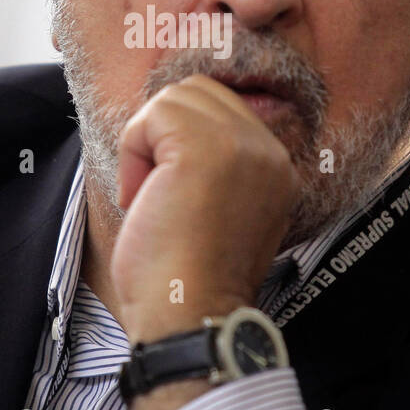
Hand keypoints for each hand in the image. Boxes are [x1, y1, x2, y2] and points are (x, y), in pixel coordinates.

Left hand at [111, 73, 298, 345]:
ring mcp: (241, 146)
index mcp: (276, 167)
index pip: (222, 107)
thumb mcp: (220, 211)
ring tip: (151, 195)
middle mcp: (269, 151)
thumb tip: (170, 128)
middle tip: (155, 191)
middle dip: (163, 132)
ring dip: (146, 141)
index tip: (171, 193)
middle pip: (199, 92)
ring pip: (175, 97)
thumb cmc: (188, 279)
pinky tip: (141, 197)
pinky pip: (152, 115)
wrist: (190, 317)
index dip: (179, 137)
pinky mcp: (205, 149)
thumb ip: (216, 166)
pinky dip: (132, 150)